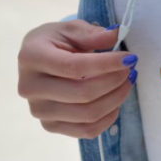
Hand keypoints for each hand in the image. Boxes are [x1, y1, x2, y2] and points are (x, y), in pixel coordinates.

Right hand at [17, 20, 136, 138]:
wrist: (38, 61)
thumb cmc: (56, 42)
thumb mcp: (70, 29)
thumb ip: (92, 33)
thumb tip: (116, 35)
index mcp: (31, 57)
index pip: (73, 66)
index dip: (106, 64)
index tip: (130, 58)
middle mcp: (30, 87)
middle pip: (83, 94)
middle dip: (115, 81)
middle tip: (130, 70)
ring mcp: (39, 110)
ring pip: (88, 115)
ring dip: (116, 99)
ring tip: (126, 83)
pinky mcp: (50, 126)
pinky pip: (87, 131)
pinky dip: (108, 117)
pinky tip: (115, 101)